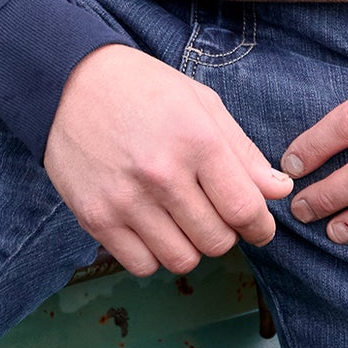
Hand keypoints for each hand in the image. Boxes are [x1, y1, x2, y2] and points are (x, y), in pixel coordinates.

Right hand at [44, 44, 293, 278]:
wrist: (68, 83)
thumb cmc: (143, 89)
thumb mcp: (201, 104)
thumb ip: (243, 152)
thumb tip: (279, 191)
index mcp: (195, 140)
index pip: (244, 210)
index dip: (260, 227)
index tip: (258, 227)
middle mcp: (161, 174)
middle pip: (216, 241)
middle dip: (225, 233)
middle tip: (212, 211)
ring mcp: (125, 200)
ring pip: (182, 260)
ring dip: (190, 245)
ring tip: (180, 216)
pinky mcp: (95, 218)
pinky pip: (142, 265)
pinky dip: (154, 253)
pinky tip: (151, 225)